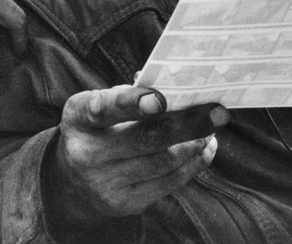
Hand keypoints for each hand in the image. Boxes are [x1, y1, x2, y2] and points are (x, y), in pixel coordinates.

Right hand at [48, 86, 228, 223]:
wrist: (74, 180)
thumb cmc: (97, 129)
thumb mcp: (99, 105)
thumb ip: (130, 94)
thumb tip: (174, 87)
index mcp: (78, 118)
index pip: (103, 109)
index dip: (131, 103)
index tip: (160, 98)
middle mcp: (86, 154)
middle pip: (145, 139)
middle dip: (186, 125)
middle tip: (217, 112)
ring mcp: (106, 183)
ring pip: (163, 162)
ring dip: (195, 143)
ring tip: (212, 127)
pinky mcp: (126, 203)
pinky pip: (169, 182)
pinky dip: (193, 163)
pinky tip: (204, 147)